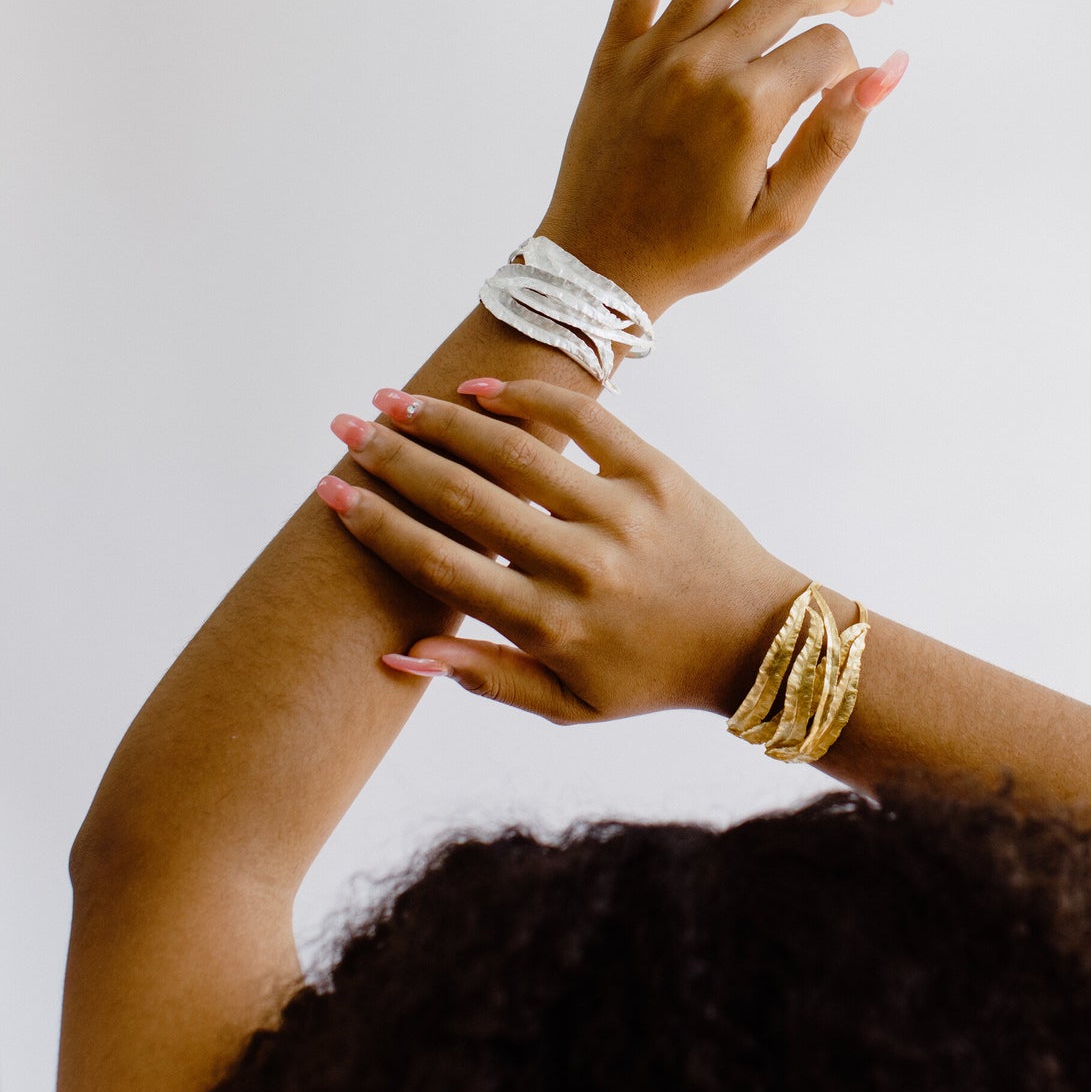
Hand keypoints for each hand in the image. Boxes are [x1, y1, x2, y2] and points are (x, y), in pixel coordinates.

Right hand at [320, 379, 808, 722]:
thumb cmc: (651, 677)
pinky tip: (480, 388)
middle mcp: (580, 565)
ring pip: (515, 452)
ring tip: (393, 400)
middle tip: (344, 428)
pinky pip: (585, 420)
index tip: (331, 492)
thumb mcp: (568, 703)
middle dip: (394, 459)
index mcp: (550, 625)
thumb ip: (484, 678)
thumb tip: (398, 655)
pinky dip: (530, 397)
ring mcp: (621, 513)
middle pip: (465, 498)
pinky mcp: (657, 473)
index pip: (443, 565)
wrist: (757, 642)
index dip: (380, 525)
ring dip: (445, 420)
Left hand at [534, 0, 905, 314]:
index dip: (851, 63)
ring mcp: (653, 51)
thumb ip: (836, 137)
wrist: (600, 263)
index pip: (827, 48)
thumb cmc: (697, 248)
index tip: (849, 86)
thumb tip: (886, 70)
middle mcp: (701, 66)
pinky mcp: (616, 49)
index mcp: (747, 110)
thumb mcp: (783, 214)